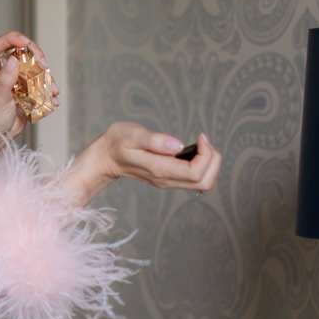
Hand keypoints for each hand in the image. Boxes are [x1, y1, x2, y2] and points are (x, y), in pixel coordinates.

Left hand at [0, 30, 59, 153]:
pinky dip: (46, 85)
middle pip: (20, 49)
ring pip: (31, 63)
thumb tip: (14, 59)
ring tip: (52, 89)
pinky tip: (52, 97)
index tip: (27, 43)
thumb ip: (5, 79)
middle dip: (35, 56)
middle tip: (44, 66)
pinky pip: (37, 78)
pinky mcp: (22, 84)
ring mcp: (11, 74)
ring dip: (44, 74)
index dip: (14, 38)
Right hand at [59, 123, 221, 206]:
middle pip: (205, 182)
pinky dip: (203, 165)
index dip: (206, 154)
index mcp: (159, 170)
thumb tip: (179, 145)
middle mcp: (166, 180)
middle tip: (203, 140)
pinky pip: (195, 179)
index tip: (200, 136)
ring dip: (209, 163)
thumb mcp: (132, 135)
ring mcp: (168, 181)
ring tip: (200, 144)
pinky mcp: (169, 178)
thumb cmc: (116, 142)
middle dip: (213, 160)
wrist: (104, 158)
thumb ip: (154, 140)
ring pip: (203, 183)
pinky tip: (193, 149)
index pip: (196, 173)